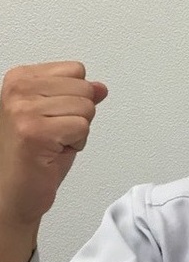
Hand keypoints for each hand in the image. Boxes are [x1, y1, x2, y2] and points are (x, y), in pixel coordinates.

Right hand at [0, 61, 107, 227]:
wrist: (14, 191)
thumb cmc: (33, 157)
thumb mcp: (57, 118)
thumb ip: (77, 98)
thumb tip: (100, 87)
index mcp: (20, 78)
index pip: (75, 70)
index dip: (76, 98)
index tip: (54, 117)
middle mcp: (19, 89)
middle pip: (84, 89)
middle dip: (79, 115)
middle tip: (56, 133)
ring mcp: (25, 109)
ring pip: (86, 109)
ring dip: (78, 132)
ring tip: (54, 143)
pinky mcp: (36, 131)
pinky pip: (82, 128)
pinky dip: (76, 144)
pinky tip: (55, 151)